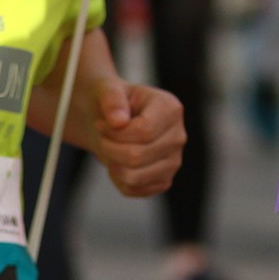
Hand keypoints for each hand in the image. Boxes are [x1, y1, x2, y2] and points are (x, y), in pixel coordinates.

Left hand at [90, 77, 185, 197]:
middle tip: (101, 136)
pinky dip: (117, 178)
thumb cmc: (113, 102)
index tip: (100, 124)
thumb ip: (112, 99)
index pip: (143, 132)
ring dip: (111, 163)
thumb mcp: (108, 90)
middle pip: (137, 156)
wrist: (115, 120)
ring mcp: (174, 162)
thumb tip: (119, 122)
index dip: (114, 133)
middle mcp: (178, 137)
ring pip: (134, 177)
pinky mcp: (163, 181)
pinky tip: (117, 161)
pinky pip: (133, 190)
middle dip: (109, 148)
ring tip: (109, 148)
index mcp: (171, 109)